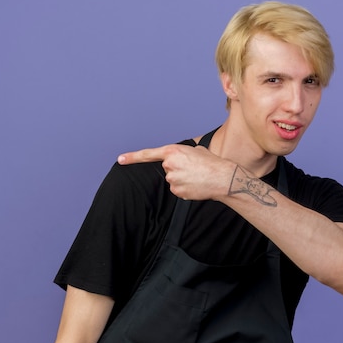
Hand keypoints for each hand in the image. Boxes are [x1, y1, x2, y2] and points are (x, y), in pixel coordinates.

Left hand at [118, 144, 232, 199]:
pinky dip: (185, 188)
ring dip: (182, 180)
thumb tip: (179, 161)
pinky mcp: (177, 191)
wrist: (222, 177)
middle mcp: (169, 165)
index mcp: (172, 151)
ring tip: (197, 177)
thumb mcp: (195, 150)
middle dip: (176, 169)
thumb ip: (182, 154)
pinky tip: (196, 186)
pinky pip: (177, 190)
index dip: (132, 157)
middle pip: (166, 169)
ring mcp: (172, 180)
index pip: (148, 154)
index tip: (120, 160)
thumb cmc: (211, 163)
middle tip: (192, 169)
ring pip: (172, 180)